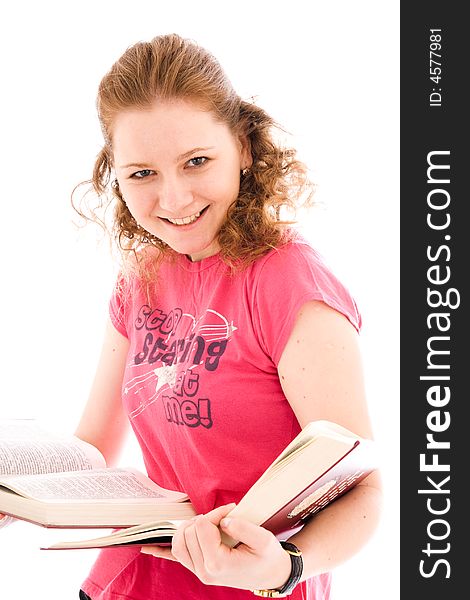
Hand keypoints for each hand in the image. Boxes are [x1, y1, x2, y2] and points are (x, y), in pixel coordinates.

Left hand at [141, 504, 290, 589]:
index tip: (231, 511)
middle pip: (187, 533)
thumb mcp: (264, 540)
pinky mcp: (199, 570)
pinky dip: (161, 550)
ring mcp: (200, 572)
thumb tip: (223, 518)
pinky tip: (148, 547)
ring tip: (206, 524)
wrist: (271, 575)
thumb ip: (244, 527)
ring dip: (189, 528)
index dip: (215, 513)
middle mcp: (204, 571)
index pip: (201, 526)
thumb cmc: (268, 556)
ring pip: (178, 544)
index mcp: (218, 563)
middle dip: (203, 519)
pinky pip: (175, 559)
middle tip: (222, 517)